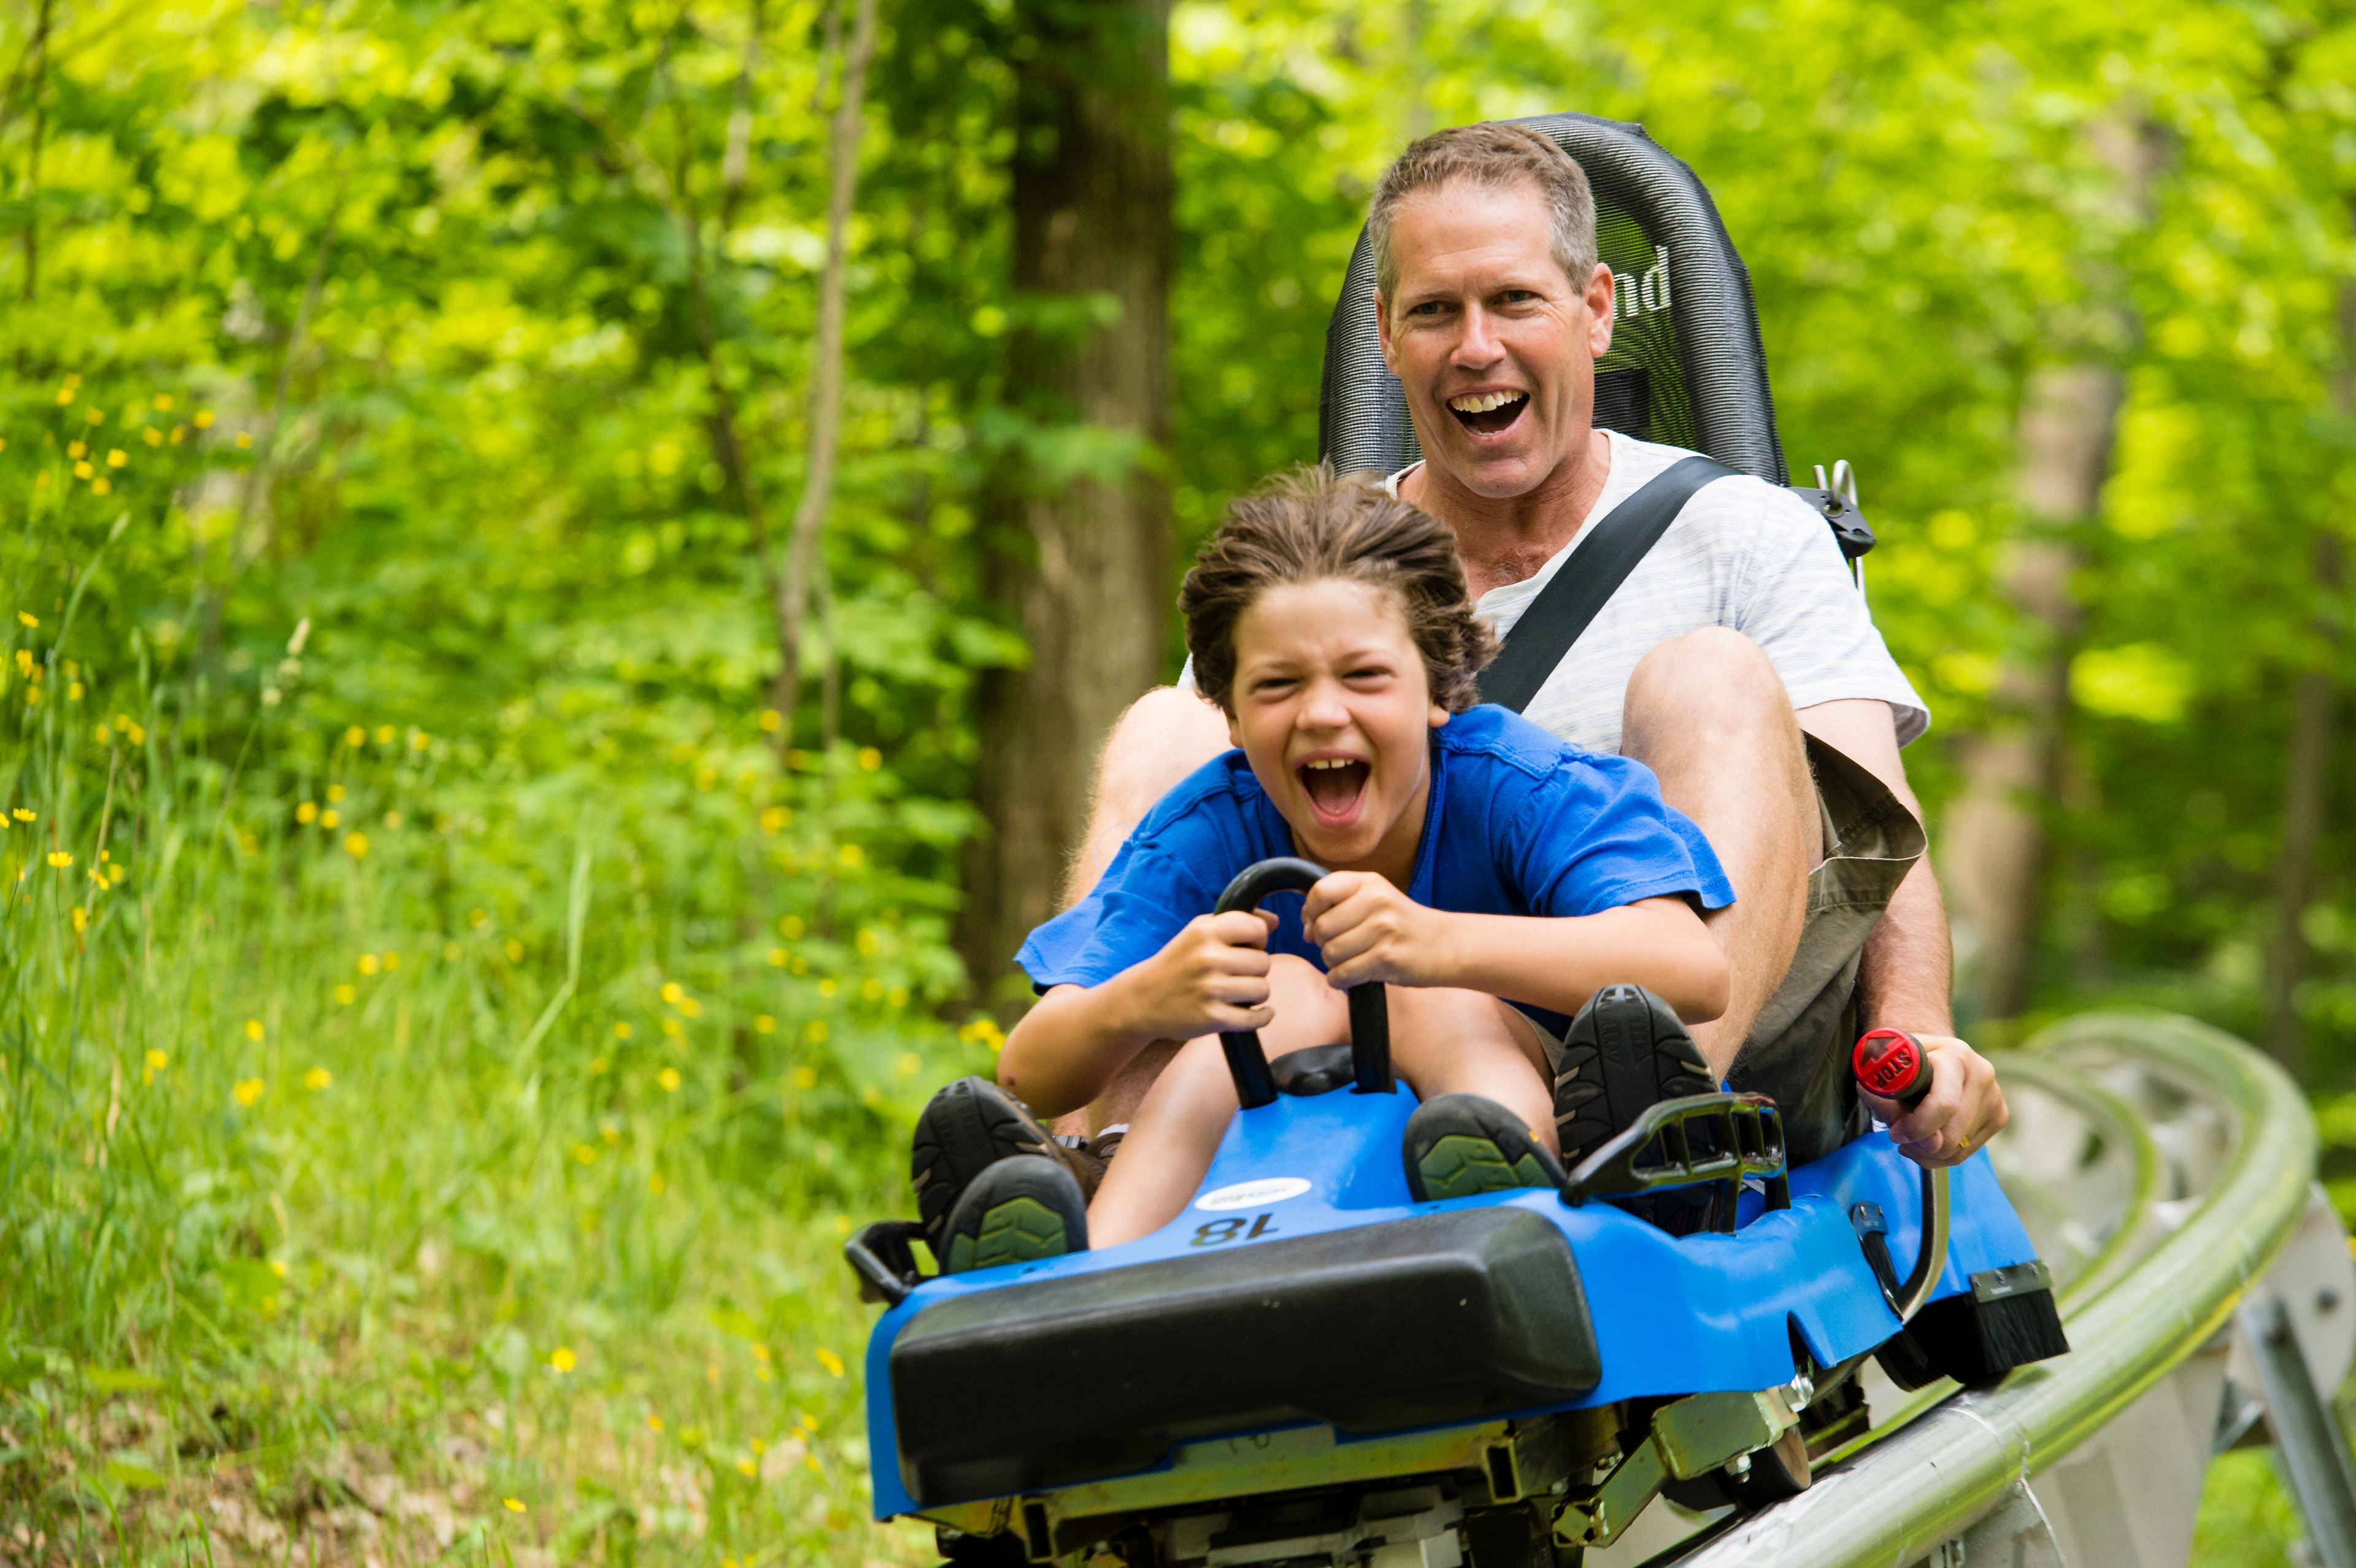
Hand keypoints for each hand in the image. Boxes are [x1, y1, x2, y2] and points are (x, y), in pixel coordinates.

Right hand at [1119, 910, 1279, 1040]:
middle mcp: (1208, 958)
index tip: (1246, 947)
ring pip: (1263, 990)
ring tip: (1239, 993)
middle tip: (1238, 974)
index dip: (1258, 939)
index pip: (1257, 928)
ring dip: (1255, 994)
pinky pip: (1256, 1018)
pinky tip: (1255, 1012)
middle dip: (1256, 970)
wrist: (1143, 999)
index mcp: (1205, 932)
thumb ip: (1236, 922)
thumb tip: (1275, 921)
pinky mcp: (1212, 1018)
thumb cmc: (1179, 963)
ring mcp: (1210, 989)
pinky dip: (1262, 1017)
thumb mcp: (1199, 932)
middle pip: (1264, 962)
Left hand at [1300, 871, 1448, 988]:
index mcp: (1369, 883)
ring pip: (1330, 953)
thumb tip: (1305, 929)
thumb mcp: (1376, 900)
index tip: (1317, 924)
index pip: (1320, 892)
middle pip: (1322, 927)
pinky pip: (1343, 974)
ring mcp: (1383, 930)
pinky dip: (1341, 980)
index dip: (1310, 912)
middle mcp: (1376, 901)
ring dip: (1333, 964)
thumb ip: (1339, 906)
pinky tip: (1355, 976)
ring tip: (1352, 961)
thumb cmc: (1403, 925)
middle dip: (1322, 943)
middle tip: (1341, 947)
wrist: (1446, 945)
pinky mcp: (1387, 959)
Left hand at [1858, 1033, 2006, 1167]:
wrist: (1930, 1054)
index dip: (1916, 1126)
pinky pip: (1965, 1153)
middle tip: (1899, 1137)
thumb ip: (1890, 1103)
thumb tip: (1913, 1139)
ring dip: (1927, 1152)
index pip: (1944, 1104)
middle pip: (1952, 1134)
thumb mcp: (1885, 1073)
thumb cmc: (1903, 1063)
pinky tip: (1926, 1140)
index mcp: (1955, 1055)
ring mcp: (1994, 1096)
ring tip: (1910, 1137)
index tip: (1896, 1134)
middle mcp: (1982, 1074)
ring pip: (1958, 1148)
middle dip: (1919, 1144)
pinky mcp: (1998, 1116)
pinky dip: (1940, 1155)